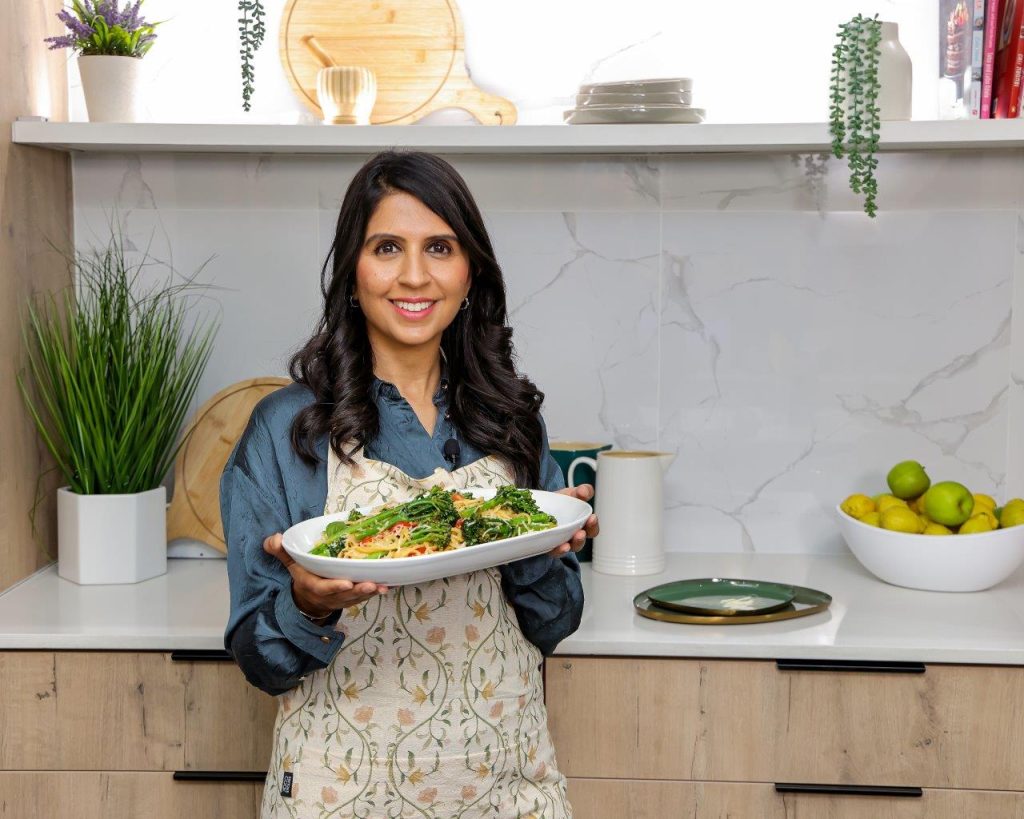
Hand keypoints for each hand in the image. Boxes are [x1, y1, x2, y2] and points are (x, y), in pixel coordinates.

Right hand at [263, 533, 387, 619]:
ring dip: (370, 592)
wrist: (309, 600)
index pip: (324, 588)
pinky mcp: (353, 598)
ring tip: (382, 586)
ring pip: (357, 597)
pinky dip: (375, 591)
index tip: (347, 582)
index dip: (335, 586)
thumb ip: (282, 552)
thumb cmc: (304, 577)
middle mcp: (330, 595)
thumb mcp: (291, 565)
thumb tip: (274, 538)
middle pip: (345, 594)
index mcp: (314, 586)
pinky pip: (364, 596)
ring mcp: (343, 598)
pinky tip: (387, 585)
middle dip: (358, 590)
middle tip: (371, 584)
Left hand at [547, 484, 599, 557]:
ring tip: (567, 545)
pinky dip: (556, 550)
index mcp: (582, 524)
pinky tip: (556, 546)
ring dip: (568, 547)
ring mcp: (561, 541)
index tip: (592, 518)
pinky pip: (553, 551)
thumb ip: (582, 491)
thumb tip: (584, 492)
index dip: (593, 525)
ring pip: (568, 548)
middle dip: (581, 538)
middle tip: (580, 533)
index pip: (591, 529)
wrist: (541, 504)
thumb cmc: (561, 501)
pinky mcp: (549, 545)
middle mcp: (573, 535)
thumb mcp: (573, 493)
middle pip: (580, 541)